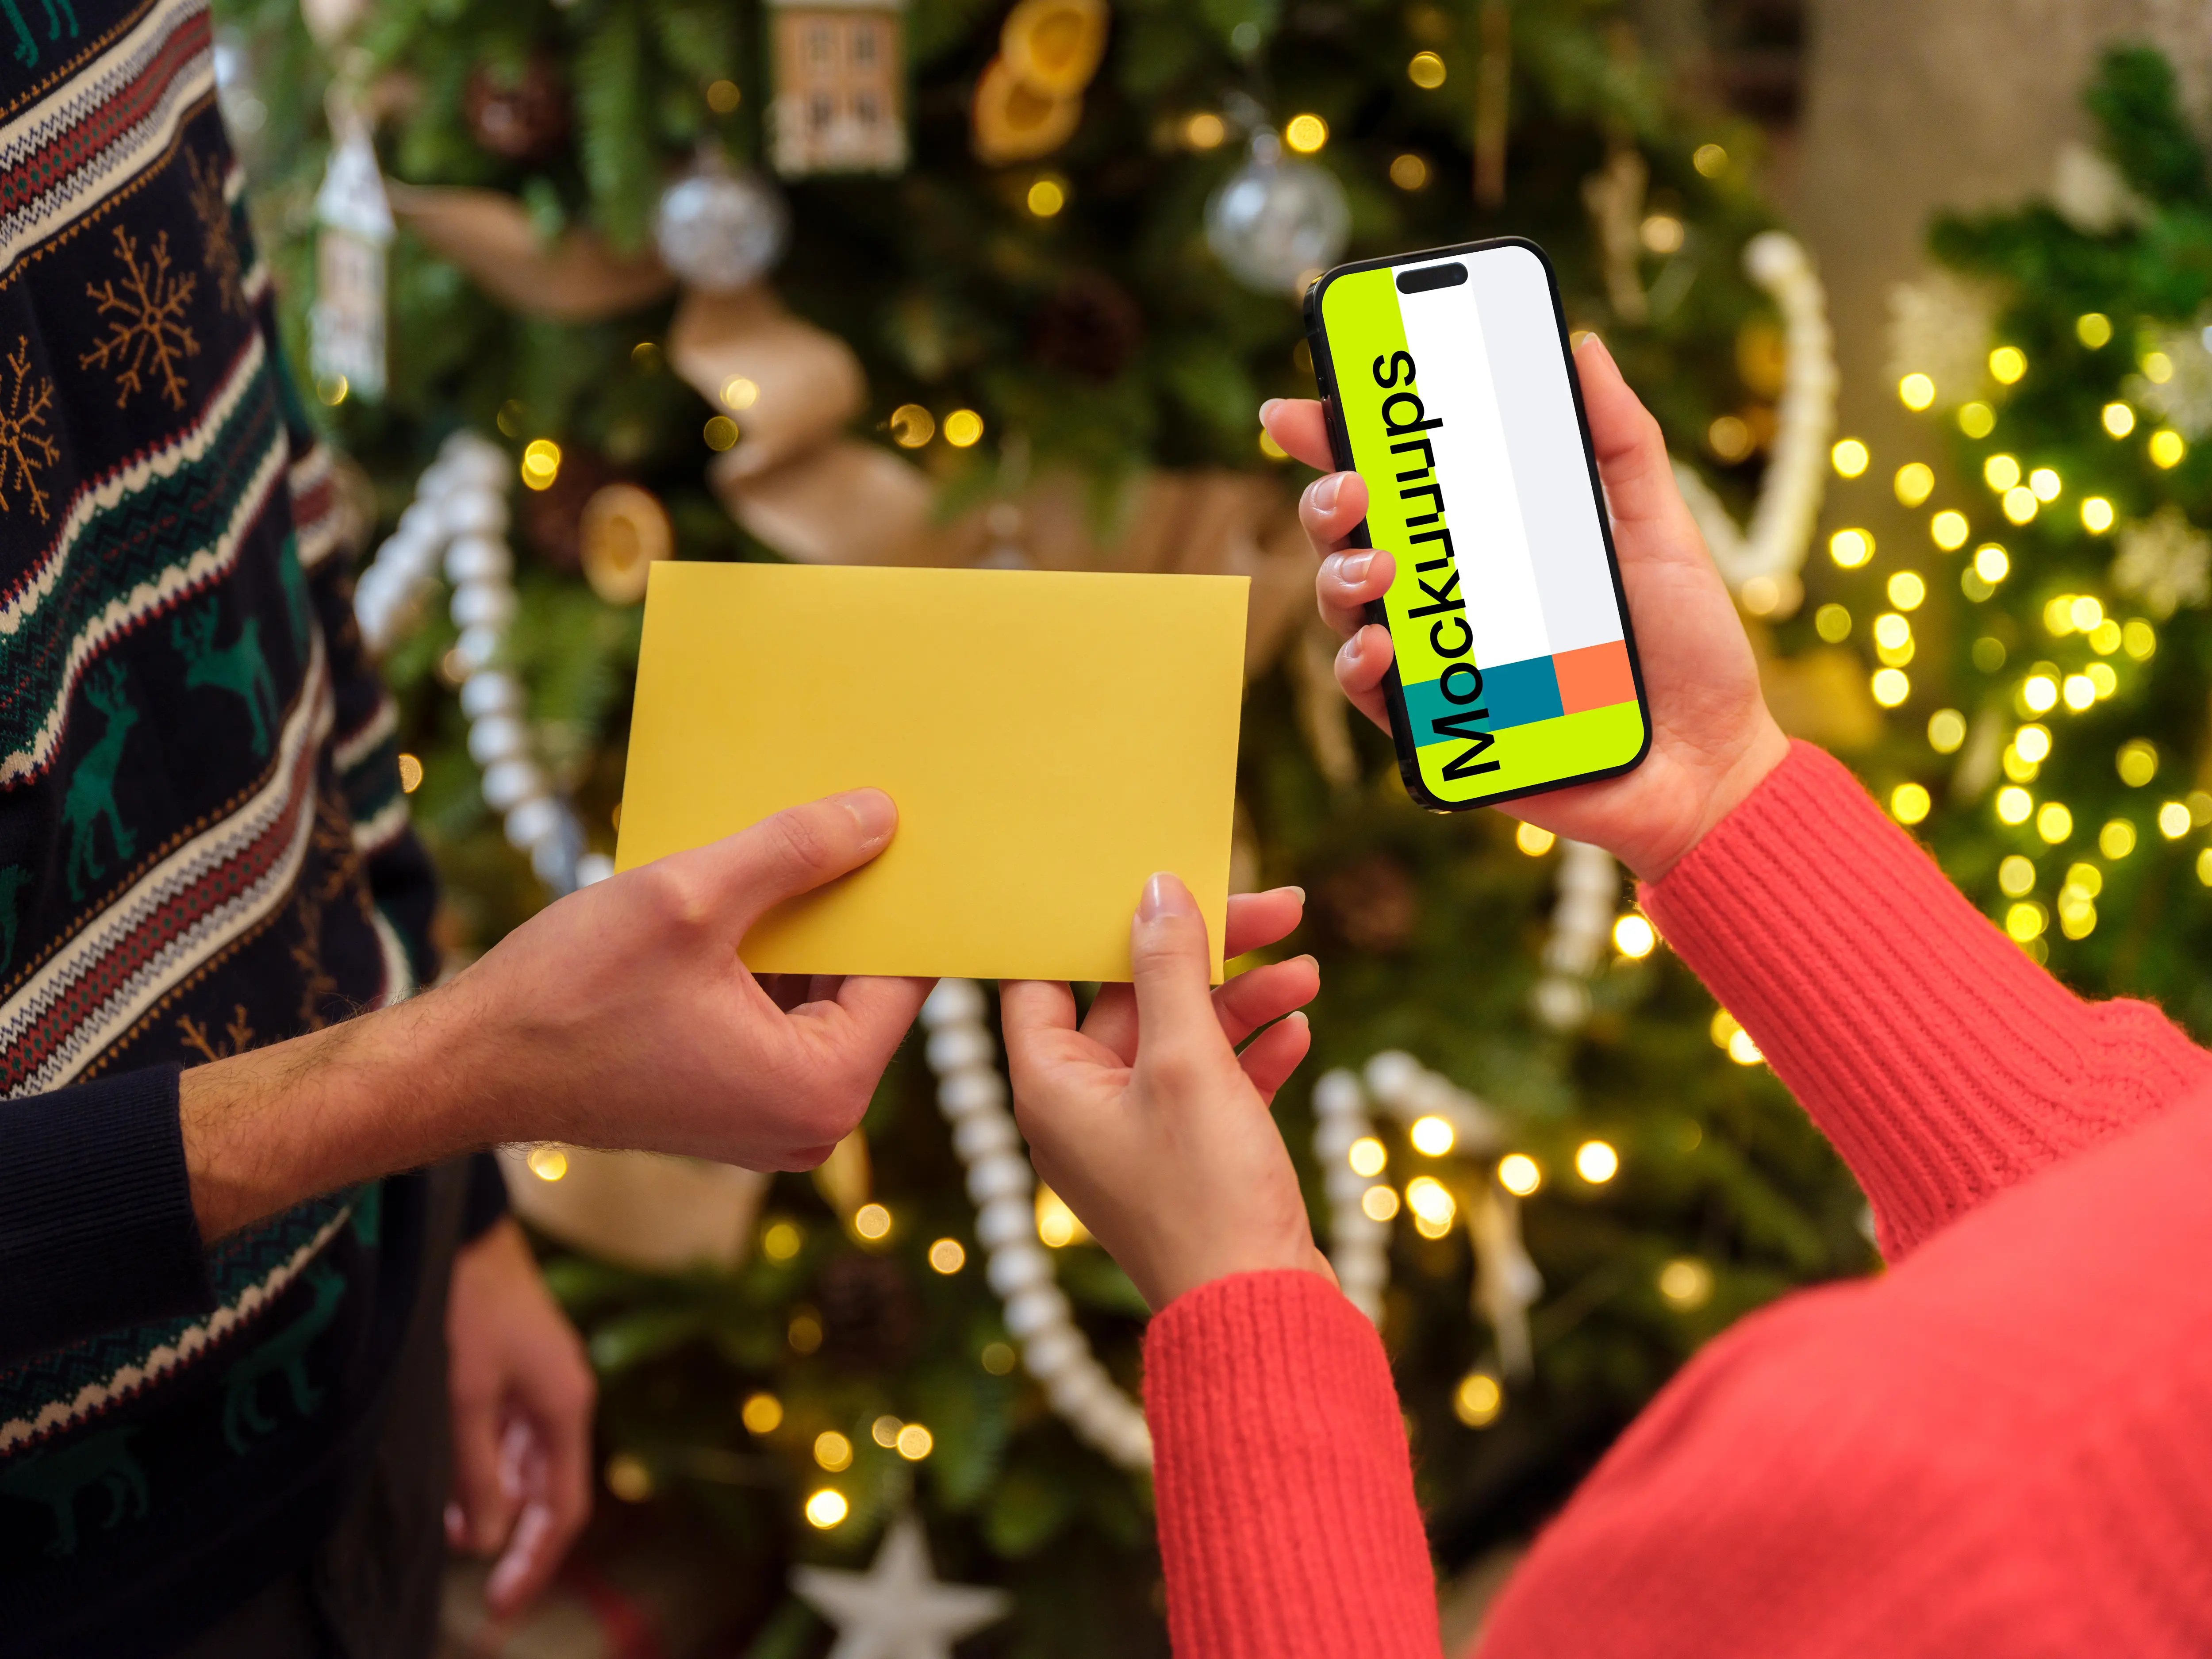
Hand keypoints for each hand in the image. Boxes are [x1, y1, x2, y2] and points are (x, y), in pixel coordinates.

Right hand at [182, 790, 933, 1239]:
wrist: (468, 1065)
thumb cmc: (569, 994)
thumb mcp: (692, 899)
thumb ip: (795, 853)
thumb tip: (882, 814)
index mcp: (823, 1089)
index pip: (905, 975)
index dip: (897, 896)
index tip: (898, 829)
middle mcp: (813, 1123)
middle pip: (864, 987)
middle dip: (845, 909)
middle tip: (841, 820)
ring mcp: (772, 1122)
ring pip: (818, 999)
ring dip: (799, 929)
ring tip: (777, 852)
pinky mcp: (733, 1106)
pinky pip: (777, 1020)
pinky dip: (764, 963)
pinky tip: (735, 901)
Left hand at [444, 1218, 594, 1617]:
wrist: (463, 1228)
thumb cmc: (466, 1304)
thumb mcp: (464, 1396)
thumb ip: (476, 1472)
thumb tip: (485, 1541)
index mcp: (566, 1405)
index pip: (562, 1508)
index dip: (534, 1562)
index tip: (501, 1607)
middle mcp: (562, 1397)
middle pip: (551, 1491)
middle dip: (519, 1542)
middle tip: (484, 1593)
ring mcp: (542, 1381)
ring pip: (528, 1466)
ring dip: (499, 1506)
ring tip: (453, 1540)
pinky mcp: (518, 1366)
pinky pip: (511, 1438)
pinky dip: (488, 1471)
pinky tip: (454, 1489)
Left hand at [1002, 880, 1331, 1310]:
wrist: (1261, 1314)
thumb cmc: (1206, 1195)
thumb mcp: (1187, 1062)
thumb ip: (1169, 970)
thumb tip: (1154, 891)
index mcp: (1050, 1084)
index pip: (1047, 975)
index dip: (1094, 923)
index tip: (1150, 879)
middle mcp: (1082, 1107)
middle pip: (1132, 996)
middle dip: (1206, 954)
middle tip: (1275, 908)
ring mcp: (1136, 1134)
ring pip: (1183, 1035)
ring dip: (1243, 999)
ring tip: (1305, 974)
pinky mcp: (1187, 1157)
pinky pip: (1213, 1083)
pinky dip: (1252, 1052)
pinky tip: (1298, 1030)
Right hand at [1260, 335, 1790, 880]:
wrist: (1711, 761)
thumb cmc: (1687, 649)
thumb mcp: (1662, 531)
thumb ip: (1623, 442)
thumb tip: (1586, 349)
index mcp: (1492, 539)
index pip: (1403, 478)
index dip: (1342, 437)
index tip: (1304, 405)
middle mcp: (1451, 594)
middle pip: (1352, 534)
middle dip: (1328, 498)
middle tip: (1353, 483)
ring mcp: (1440, 660)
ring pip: (1346, 606)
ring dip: (1340, 576)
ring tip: (1379, 565)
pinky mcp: (1442, 729)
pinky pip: (1373, 694)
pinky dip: (1360, 664)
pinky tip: (1380, 643)